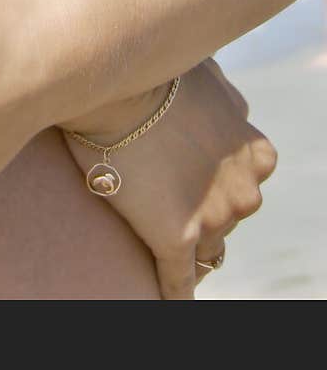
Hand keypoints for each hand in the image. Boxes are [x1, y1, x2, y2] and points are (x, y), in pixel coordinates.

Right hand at [62, 59, 276, 299]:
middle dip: (204, 211)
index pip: (246, 183)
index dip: (219, 182)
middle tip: (165, 195)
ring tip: (158, 236)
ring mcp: (212, 217)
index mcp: (254, 151)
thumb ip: (226, 100)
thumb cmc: (156, 70)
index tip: (194, 178)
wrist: (116, 83)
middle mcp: (243, 189)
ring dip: (188, 245)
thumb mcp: (210, 75)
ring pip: (207, 249)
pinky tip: (168, 299)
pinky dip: (176, 293)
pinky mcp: (175, 239)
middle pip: (229, 218)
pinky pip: (179, 281)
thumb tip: (231, 108)